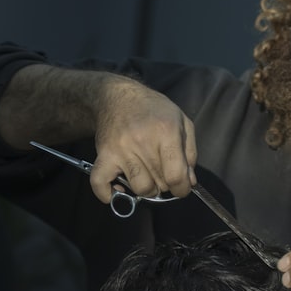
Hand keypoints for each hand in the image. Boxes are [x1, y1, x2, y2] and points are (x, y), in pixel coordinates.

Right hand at [88, 77, 197, 202]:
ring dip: (146, 189)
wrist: (118, 97)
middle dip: (165, 185)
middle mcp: (142, 141)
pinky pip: (100, 183)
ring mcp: (120, 149)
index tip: (181, 187)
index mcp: (165, 131)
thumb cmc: (153, 110)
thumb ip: (190, 153)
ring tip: (147, 177)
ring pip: (138, 188)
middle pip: (159, 184)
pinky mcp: (103, 154)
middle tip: (163, 173)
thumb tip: (190, 181)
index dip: (182, 188)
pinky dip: (108, 193)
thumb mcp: (181, 122)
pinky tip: (118, 189)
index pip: (176, 175)